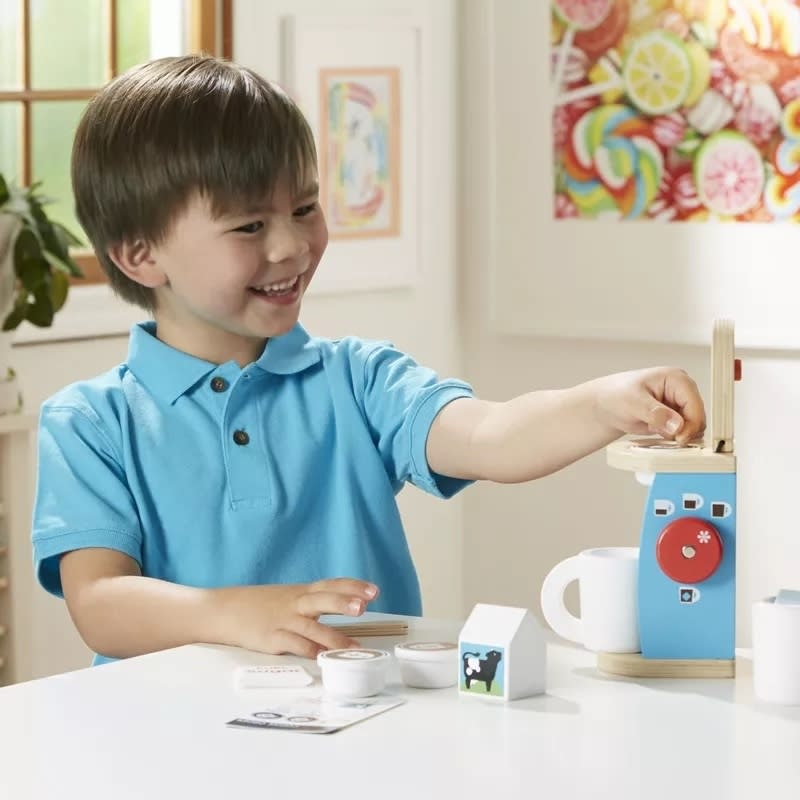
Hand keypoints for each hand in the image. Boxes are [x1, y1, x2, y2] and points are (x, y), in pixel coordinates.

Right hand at [214, 578, 378, 658]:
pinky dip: (308, 651)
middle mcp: (295, 604)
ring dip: (333, 636)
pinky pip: (292, 645)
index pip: (331, 585)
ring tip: (352, 647)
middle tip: (364, 606)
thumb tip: (345, 604)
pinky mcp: (271, 638)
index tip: (374, 590)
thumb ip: (314, 601)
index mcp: (301, 592)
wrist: (223, 609)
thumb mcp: (289, 597)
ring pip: (311, 626)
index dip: (353, 587)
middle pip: (322, 599)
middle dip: (344, 602)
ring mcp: (283, 621)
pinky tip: (321, 658)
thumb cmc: (260, 605)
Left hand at [594, 367, 704, 445]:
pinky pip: (683, 433)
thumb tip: (677, 424)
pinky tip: (657, 434)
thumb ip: (655, 414)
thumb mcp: (632, 403)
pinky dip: (673, 438)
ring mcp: (679, 404)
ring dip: (678, 436)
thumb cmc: (615, 395)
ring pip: (693, 427)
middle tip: (665, 438)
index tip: (679, 439)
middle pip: (698, 418)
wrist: (605, 404)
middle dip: (684, 431)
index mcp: (676, 379)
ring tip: (656, 432)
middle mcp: (682, 390)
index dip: (691, 425)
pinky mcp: (675, 417)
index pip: (695, 405)